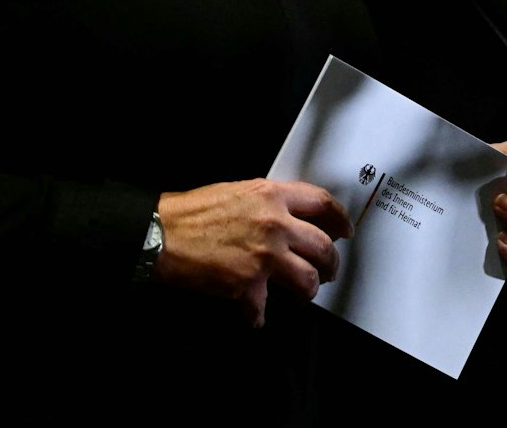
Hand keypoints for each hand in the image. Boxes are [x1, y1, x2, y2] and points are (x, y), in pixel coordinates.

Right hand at [154, 179, 352, 326]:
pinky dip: (259, 315)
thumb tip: (289, 218)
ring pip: (307, 279)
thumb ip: (269, 203)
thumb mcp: (239, 191)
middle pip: (323, 246)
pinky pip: (264, 307)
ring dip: (307, 290)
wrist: (162, 233)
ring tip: (301, 293)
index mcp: (273, 196)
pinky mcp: (248, 283)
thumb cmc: (192, 212)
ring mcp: (264, 255)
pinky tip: (255, 315)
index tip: (345, 230)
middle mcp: (275, 224)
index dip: (340, 219)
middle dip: (331, 263)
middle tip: (329, 270)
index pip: (322, 203)